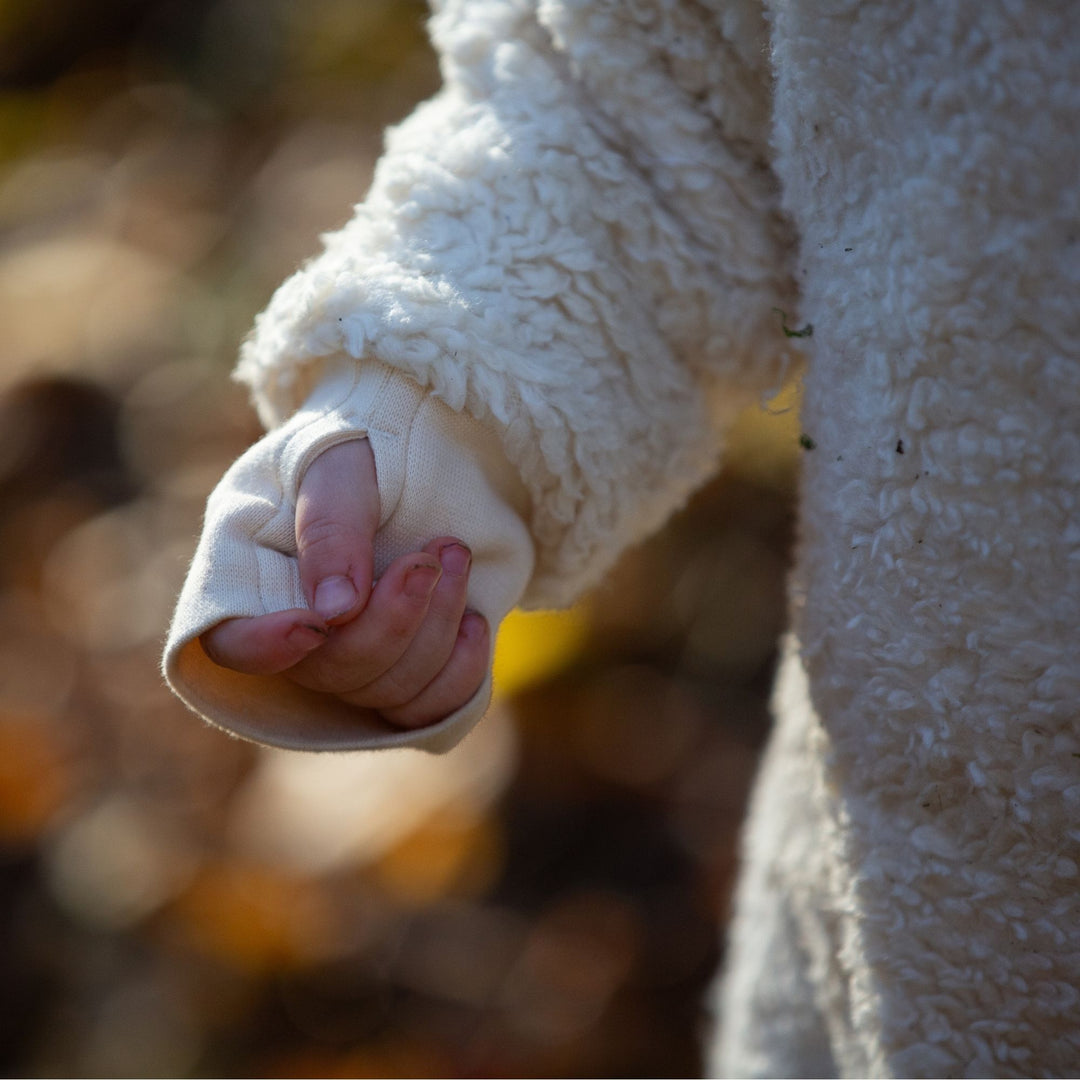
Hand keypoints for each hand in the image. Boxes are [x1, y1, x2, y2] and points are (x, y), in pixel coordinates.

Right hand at [199, 439, 489, 729]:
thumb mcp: (340, 465)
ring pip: (384, 692)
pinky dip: (459, 673)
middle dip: (392, 620)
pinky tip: (474, 621)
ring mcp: (349, 657)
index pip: (231, 642)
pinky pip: (426, 710)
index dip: (265, 648)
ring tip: (457, 555)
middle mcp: (293, 628)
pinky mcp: (403, 672)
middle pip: (328, 672)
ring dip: (434, 629)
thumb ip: (331, 527)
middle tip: (439, 551)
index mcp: (249, 572)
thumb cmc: (363, 446)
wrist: (422, 446)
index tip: (316, 623)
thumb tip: (336, 612)